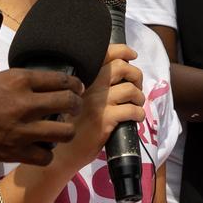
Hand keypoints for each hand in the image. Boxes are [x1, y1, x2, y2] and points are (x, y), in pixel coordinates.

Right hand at [0, 55, 82, 166]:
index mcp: (13, 78)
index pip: (58, 78)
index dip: (72, 83)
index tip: (75, 87)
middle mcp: (22, 102)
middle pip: (68, 103)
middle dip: (74, 106)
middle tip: (72, 109)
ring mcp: (19, 130)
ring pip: (63, 132)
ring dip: (63, 131)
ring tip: (58, 131)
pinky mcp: (10, 153)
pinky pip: (44, 157)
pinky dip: (44, 155)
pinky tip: (38, 151)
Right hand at [54, 44, 145, 172]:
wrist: (63, 152)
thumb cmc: (74, 125)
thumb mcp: (79, 99)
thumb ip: (95, 86)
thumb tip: (123, 73)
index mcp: (83, 78)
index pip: (104, 54)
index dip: (123, 50)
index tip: (132, 55)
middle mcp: (89, 86)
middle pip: (121, 67)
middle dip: (136, 75)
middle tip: (136, 87)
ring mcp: (97, 102)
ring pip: (130, 89)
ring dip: (139, 98)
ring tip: (136, 106)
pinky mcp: (104, 119)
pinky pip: (132, 110)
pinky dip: (139, 114)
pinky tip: (135, 119)